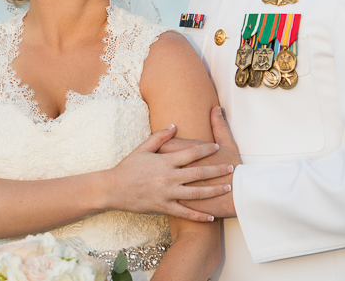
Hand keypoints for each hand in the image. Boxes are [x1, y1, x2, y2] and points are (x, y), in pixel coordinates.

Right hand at [105, 125, 234, 221]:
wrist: (113, 189)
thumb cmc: (128, 167)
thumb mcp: (142, 148)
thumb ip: (160, 137)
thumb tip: (174, 125)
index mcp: (165, 161)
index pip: (190, 153)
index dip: (206, 149)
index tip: (217, 146)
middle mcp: (168, 177)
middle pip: (198, 173)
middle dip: (217, 170)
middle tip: (231, 168)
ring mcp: (167, 193)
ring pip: (196, 193)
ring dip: (213, 191)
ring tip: (227, 188)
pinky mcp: (163, 207)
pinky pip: (185, 212)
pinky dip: (199, 216)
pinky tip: (211, 217)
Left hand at [164, 107, 240, 218]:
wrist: (241, 195)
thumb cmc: (236, 168)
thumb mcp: (229, 145)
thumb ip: (219, 126)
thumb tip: (216, 109)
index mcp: (189, 158)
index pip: (169, 146)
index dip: (163, 144)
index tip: (159, 143)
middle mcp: (181, 173)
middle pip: (162, 164)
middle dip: (155, 162)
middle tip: (149, 159)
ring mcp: (181, 190)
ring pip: (163, 183)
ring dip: (157, 179)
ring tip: (153, 177)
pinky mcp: (184, 204)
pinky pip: (170, 202)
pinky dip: (167, 198)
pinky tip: (163, 196)